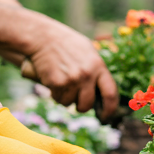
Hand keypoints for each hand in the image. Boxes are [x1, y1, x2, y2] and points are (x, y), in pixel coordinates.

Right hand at [2, 10, 117, 120]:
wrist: (42, 37)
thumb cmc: (66, 44)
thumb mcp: (88, 51)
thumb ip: (96, 70)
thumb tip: (102, 93)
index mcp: (98, 66)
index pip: (110, 94)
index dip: (110, 109)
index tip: (106, 116)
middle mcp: (87, 75)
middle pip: (87, 104)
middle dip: (82, 107)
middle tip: (78, 104)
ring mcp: (71, 80)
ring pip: (70, 103)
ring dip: (66, 98)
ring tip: (63, 83)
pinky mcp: (56, 84)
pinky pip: (58, 98)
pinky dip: (55, 94)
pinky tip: (54, 81)